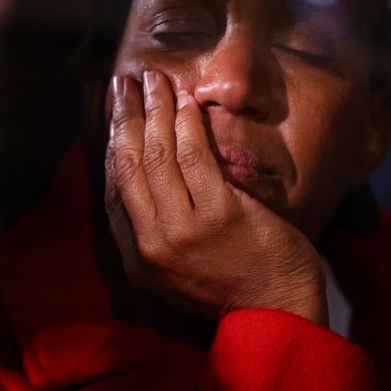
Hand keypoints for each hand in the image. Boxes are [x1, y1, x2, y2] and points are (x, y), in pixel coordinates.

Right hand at [106, 71, 327, 325]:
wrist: (277, 311)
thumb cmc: (233, 286)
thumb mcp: (176, 270)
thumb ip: (157, 230)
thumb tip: (146, 175)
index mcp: (137, 258)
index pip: (115, 187)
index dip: (113, 142)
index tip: (118, 113)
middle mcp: (151, 244)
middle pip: (128, 163)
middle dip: (125, 115)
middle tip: (125, 82)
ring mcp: (183, 230)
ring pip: (158, 154)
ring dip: (155, 109)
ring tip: (154, 79)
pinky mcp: (219, 215)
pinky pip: (195, 157)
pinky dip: (188, 124)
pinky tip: (187, 102)